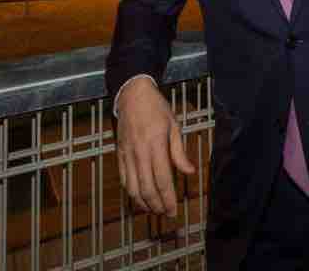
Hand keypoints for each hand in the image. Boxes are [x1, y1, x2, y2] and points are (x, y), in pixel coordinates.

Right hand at [115, 77, 196, 216]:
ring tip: (154, 209)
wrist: (132, 95)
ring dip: (143, 203)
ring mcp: (127, 154)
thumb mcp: (174, 125)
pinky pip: (123, 179)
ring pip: (132, 188)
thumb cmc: (156, 108)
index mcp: (156, 144)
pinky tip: (140, 198)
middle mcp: (139, 152)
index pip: (162, 179)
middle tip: (167, 213)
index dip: (168, 199)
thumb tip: (189, 172)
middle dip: (157, 205)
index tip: (174, 209)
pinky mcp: (119, 154)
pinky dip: (131, 193)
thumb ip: (179, 152)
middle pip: (147, 188)